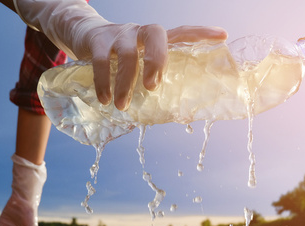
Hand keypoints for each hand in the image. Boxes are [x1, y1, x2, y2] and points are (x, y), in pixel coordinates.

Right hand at [74, 24, 227, 109]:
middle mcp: (139, 32)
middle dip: (156, 60)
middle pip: (155, 35)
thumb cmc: (118, 57)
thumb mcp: (137, 63)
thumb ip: (152, 80)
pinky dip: (103, 82)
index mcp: (155, 40)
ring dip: (126, 82)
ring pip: (127, 54)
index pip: (182, 32)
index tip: (222, 36)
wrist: (82, 35)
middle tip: (152, 87)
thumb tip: (174, 114)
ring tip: (122, 106)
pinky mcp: (98, 40)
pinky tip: (105, 99)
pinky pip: (102, 61)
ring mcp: (119, 35)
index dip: (201, 33)